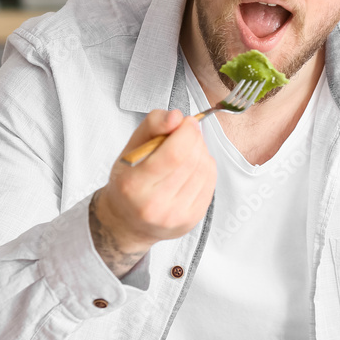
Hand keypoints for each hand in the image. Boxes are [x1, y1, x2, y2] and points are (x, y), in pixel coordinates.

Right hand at [89, 109, 216, 276]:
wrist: (128, 222)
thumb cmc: (128, 183)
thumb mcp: (130, 149)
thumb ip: (152, 125)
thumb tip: (176, 117)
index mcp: (134, 186)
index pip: (174, 153)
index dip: (187, 132)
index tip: (187, 122)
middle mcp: (156, 206)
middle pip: (192, 160)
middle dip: (194, 139)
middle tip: (186, 134)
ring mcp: (177, 216)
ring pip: (204, 169)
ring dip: (201, 152)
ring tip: (187, 151)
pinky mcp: (193, 219)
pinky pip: (210, 183)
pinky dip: (205, 168)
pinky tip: (192, 167)